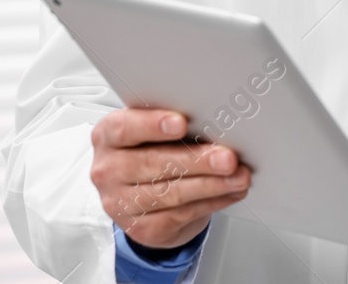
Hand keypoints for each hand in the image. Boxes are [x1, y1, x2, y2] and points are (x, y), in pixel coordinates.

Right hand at [89, 108, 249, 249]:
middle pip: (153, 164)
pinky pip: (181, 215)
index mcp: (108, 136)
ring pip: (171, 193)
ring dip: (211, 185)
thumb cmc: (152, 150)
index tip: (181, 123)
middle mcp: (108, 170)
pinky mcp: (141, 228)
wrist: (142, 194)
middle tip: (227, 157)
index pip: (125, 128)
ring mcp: (120, 203)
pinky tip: (229, 192)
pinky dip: (211, 202)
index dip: (152, 125)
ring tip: (238, 176)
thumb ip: (173, 122)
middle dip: (196, 160)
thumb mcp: (153, 130)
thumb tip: (213, 120)